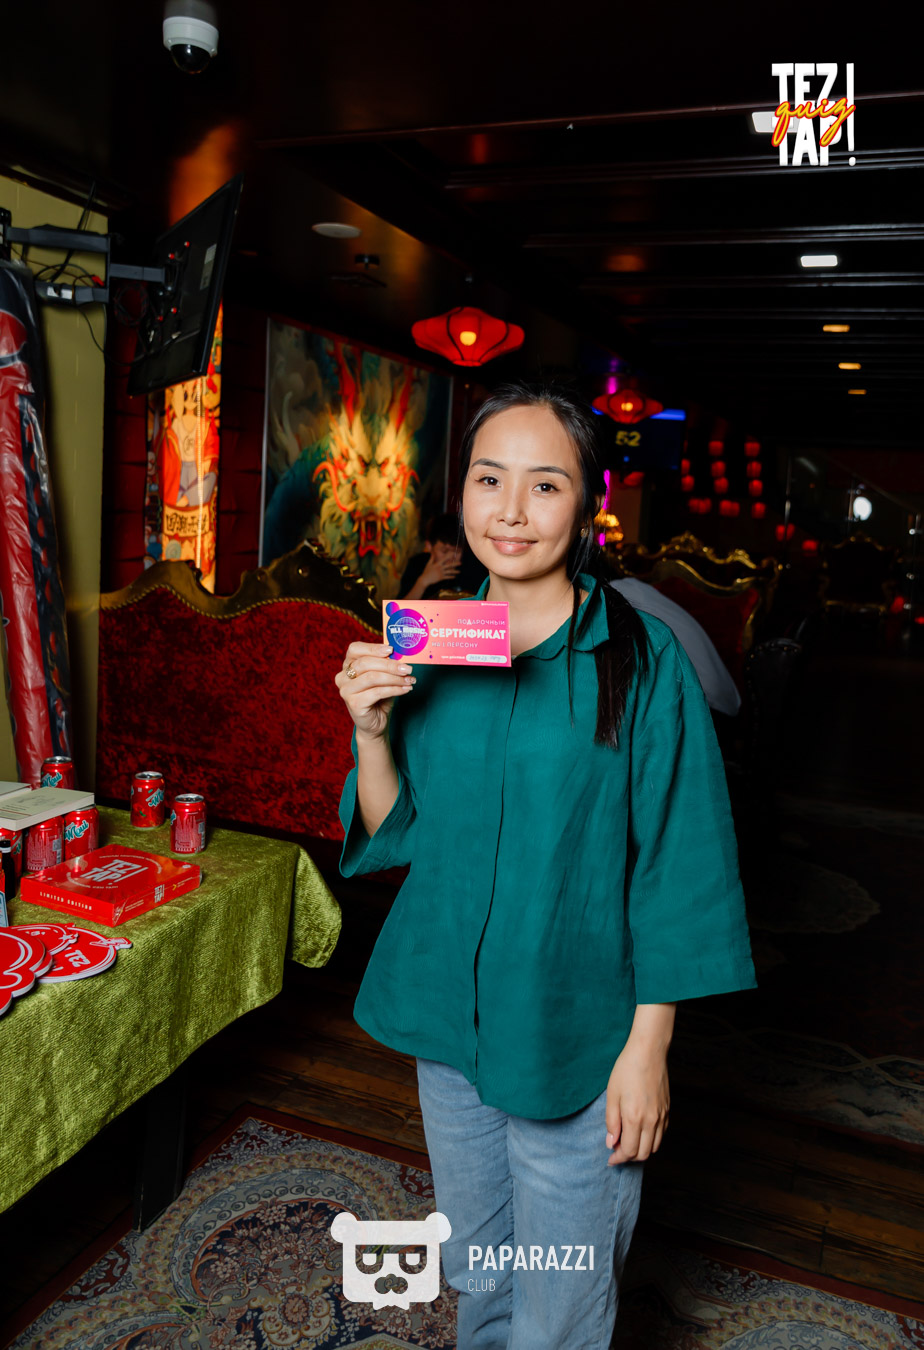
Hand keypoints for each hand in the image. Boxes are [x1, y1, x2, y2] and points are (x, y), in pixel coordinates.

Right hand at [335, 641, 414, 741]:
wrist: (375, 722)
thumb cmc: (379, 697)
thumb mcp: (383, 676)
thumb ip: (386, 664)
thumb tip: (401, 654)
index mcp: (347, 665)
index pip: (355, 649)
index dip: (373, 648)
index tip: (391, 650)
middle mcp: (342, 677)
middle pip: (365, 663)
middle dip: (389, 665)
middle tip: (408, 668)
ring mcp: (346, 691)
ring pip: (372, 677)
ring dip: (394, 678)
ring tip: (409, 680)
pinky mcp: (354, 704)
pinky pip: (377, 692)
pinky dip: (394, 689)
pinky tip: (405, 689)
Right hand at [421, 542, 461, 586]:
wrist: (425, 579)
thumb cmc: (426, 571)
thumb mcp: (428, 564)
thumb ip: (431, 558)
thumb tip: (432, 553)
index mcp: (437, 564)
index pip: (444, 559)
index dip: (449, 556)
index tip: (453, 553)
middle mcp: (440, 568)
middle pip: (449, 565)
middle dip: (455, 564)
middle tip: (460, 563)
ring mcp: (441, 573)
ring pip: (450, 572)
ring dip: (455, 572)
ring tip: (459, 571)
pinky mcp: (441, 578)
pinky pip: (447, 577)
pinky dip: (451, 577)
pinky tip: (455, 577)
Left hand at [604, 1042, 669, 1164]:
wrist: (648, 1051)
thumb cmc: (627, 1069)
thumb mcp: (612, 1094)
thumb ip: (611, 1122)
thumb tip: (611, 1143)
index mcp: (635, 1118)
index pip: (629, 1151)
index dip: (618, 1158)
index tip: (610, 1158)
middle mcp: (651, 1121)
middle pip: (643, 1154)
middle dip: (629, 1157)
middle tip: (617, 1151)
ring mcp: (662, 1116)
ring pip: (654, 1147)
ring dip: (640, 1150)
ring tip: (628, 1142)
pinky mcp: (667, 1110)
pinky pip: (661, 1135)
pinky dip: (650, 1140)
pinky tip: (640, 1132)